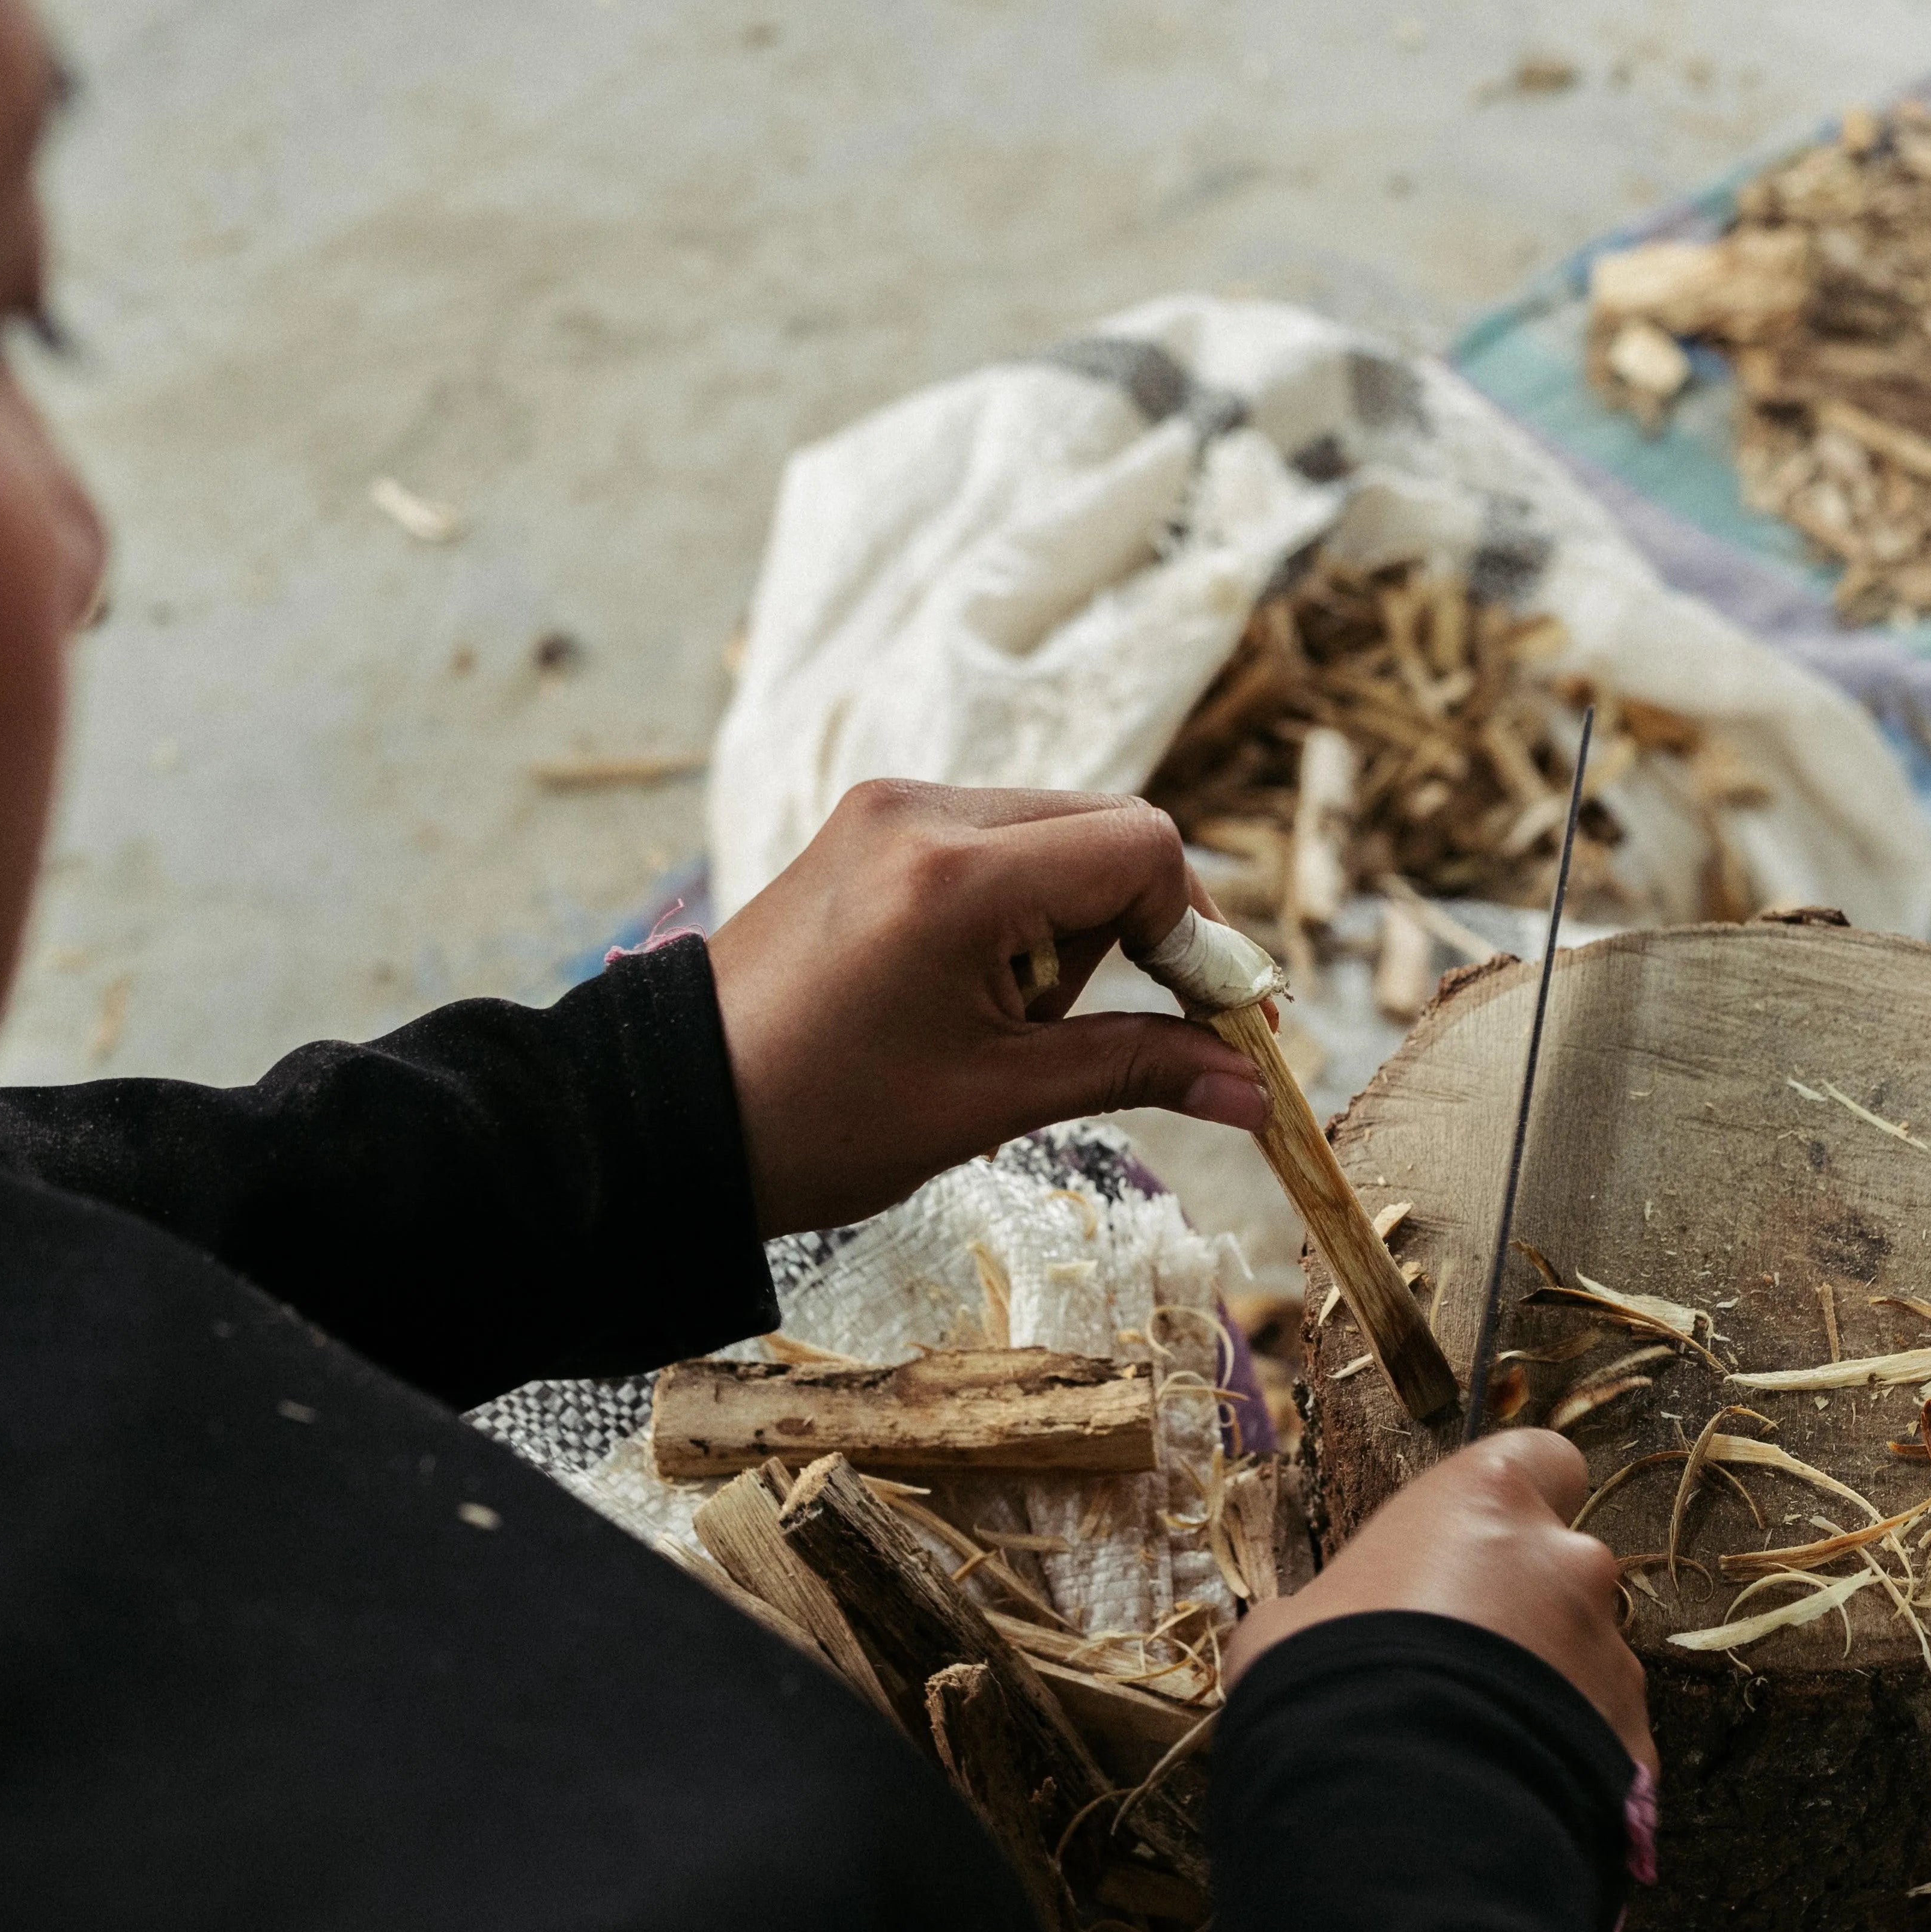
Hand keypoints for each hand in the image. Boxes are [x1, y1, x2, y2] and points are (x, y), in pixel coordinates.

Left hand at [705, 780, 1269, 1237]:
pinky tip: (975, 987)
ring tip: (1006, 1019)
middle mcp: (920, 811)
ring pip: (1054, 833)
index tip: (1211, 1021)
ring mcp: (887, 809)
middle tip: (1118, 1027)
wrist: (677, 1116)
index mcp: (953, 873)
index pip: (1140, 849)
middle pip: (1106, 828)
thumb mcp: (993, 1100)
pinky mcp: (869, 826)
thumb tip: (1253, 1089)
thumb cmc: (821, 1122)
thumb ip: (1134, 1069)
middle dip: (1138, 929)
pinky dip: (1019, 909)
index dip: (1195, 935)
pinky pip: (993, 842)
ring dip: (1073, 923)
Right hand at [1223, 1430, 1654, 1772]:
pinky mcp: (1637, 1748)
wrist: (1401, 1809)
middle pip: (1560, 1569)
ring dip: (1542, 1690)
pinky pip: (1599, 1741)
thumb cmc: (1331, 1675)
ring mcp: (1612, 1658)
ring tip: (1472, 1744)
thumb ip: (1337, 1605)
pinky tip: (1503, 1791)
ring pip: (1583, 1661)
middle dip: (1521, 1610)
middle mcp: (1568, 1564)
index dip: (1518, 1494)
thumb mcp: (1293, 1620)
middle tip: (1454, 1665)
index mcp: (1485, 1501)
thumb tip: (1306, 1632)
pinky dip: (1564, 1759)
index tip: (1481, 1534)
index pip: (1543, 1459)